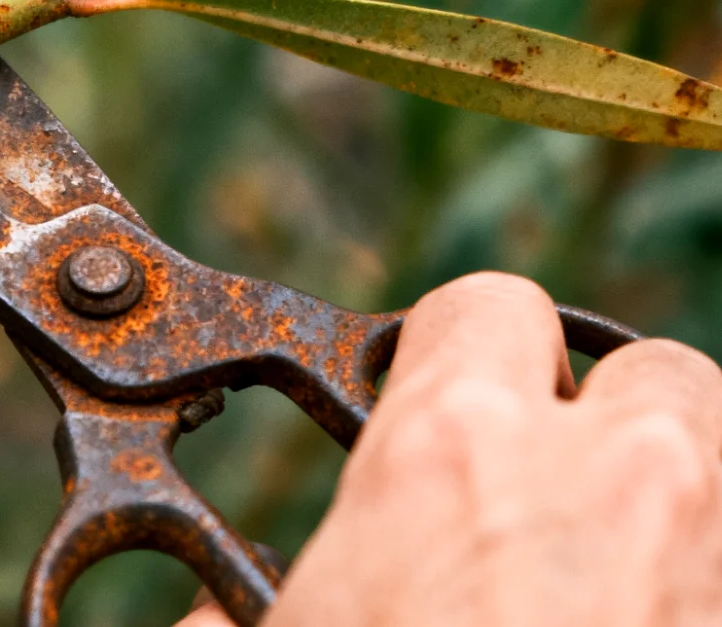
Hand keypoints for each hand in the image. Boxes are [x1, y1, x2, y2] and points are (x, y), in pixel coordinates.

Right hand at [178, 273, 721, 625]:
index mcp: (450, 454)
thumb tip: (227, 616)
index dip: (459, 352)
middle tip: (552, 500)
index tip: (444, 408)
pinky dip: (704, 587)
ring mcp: (709, 561)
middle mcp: (609, 481)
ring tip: (614, 582)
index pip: (484, 306)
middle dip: (608, 421)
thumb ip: (241, 607)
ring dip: (681, 506)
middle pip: (651, 370)